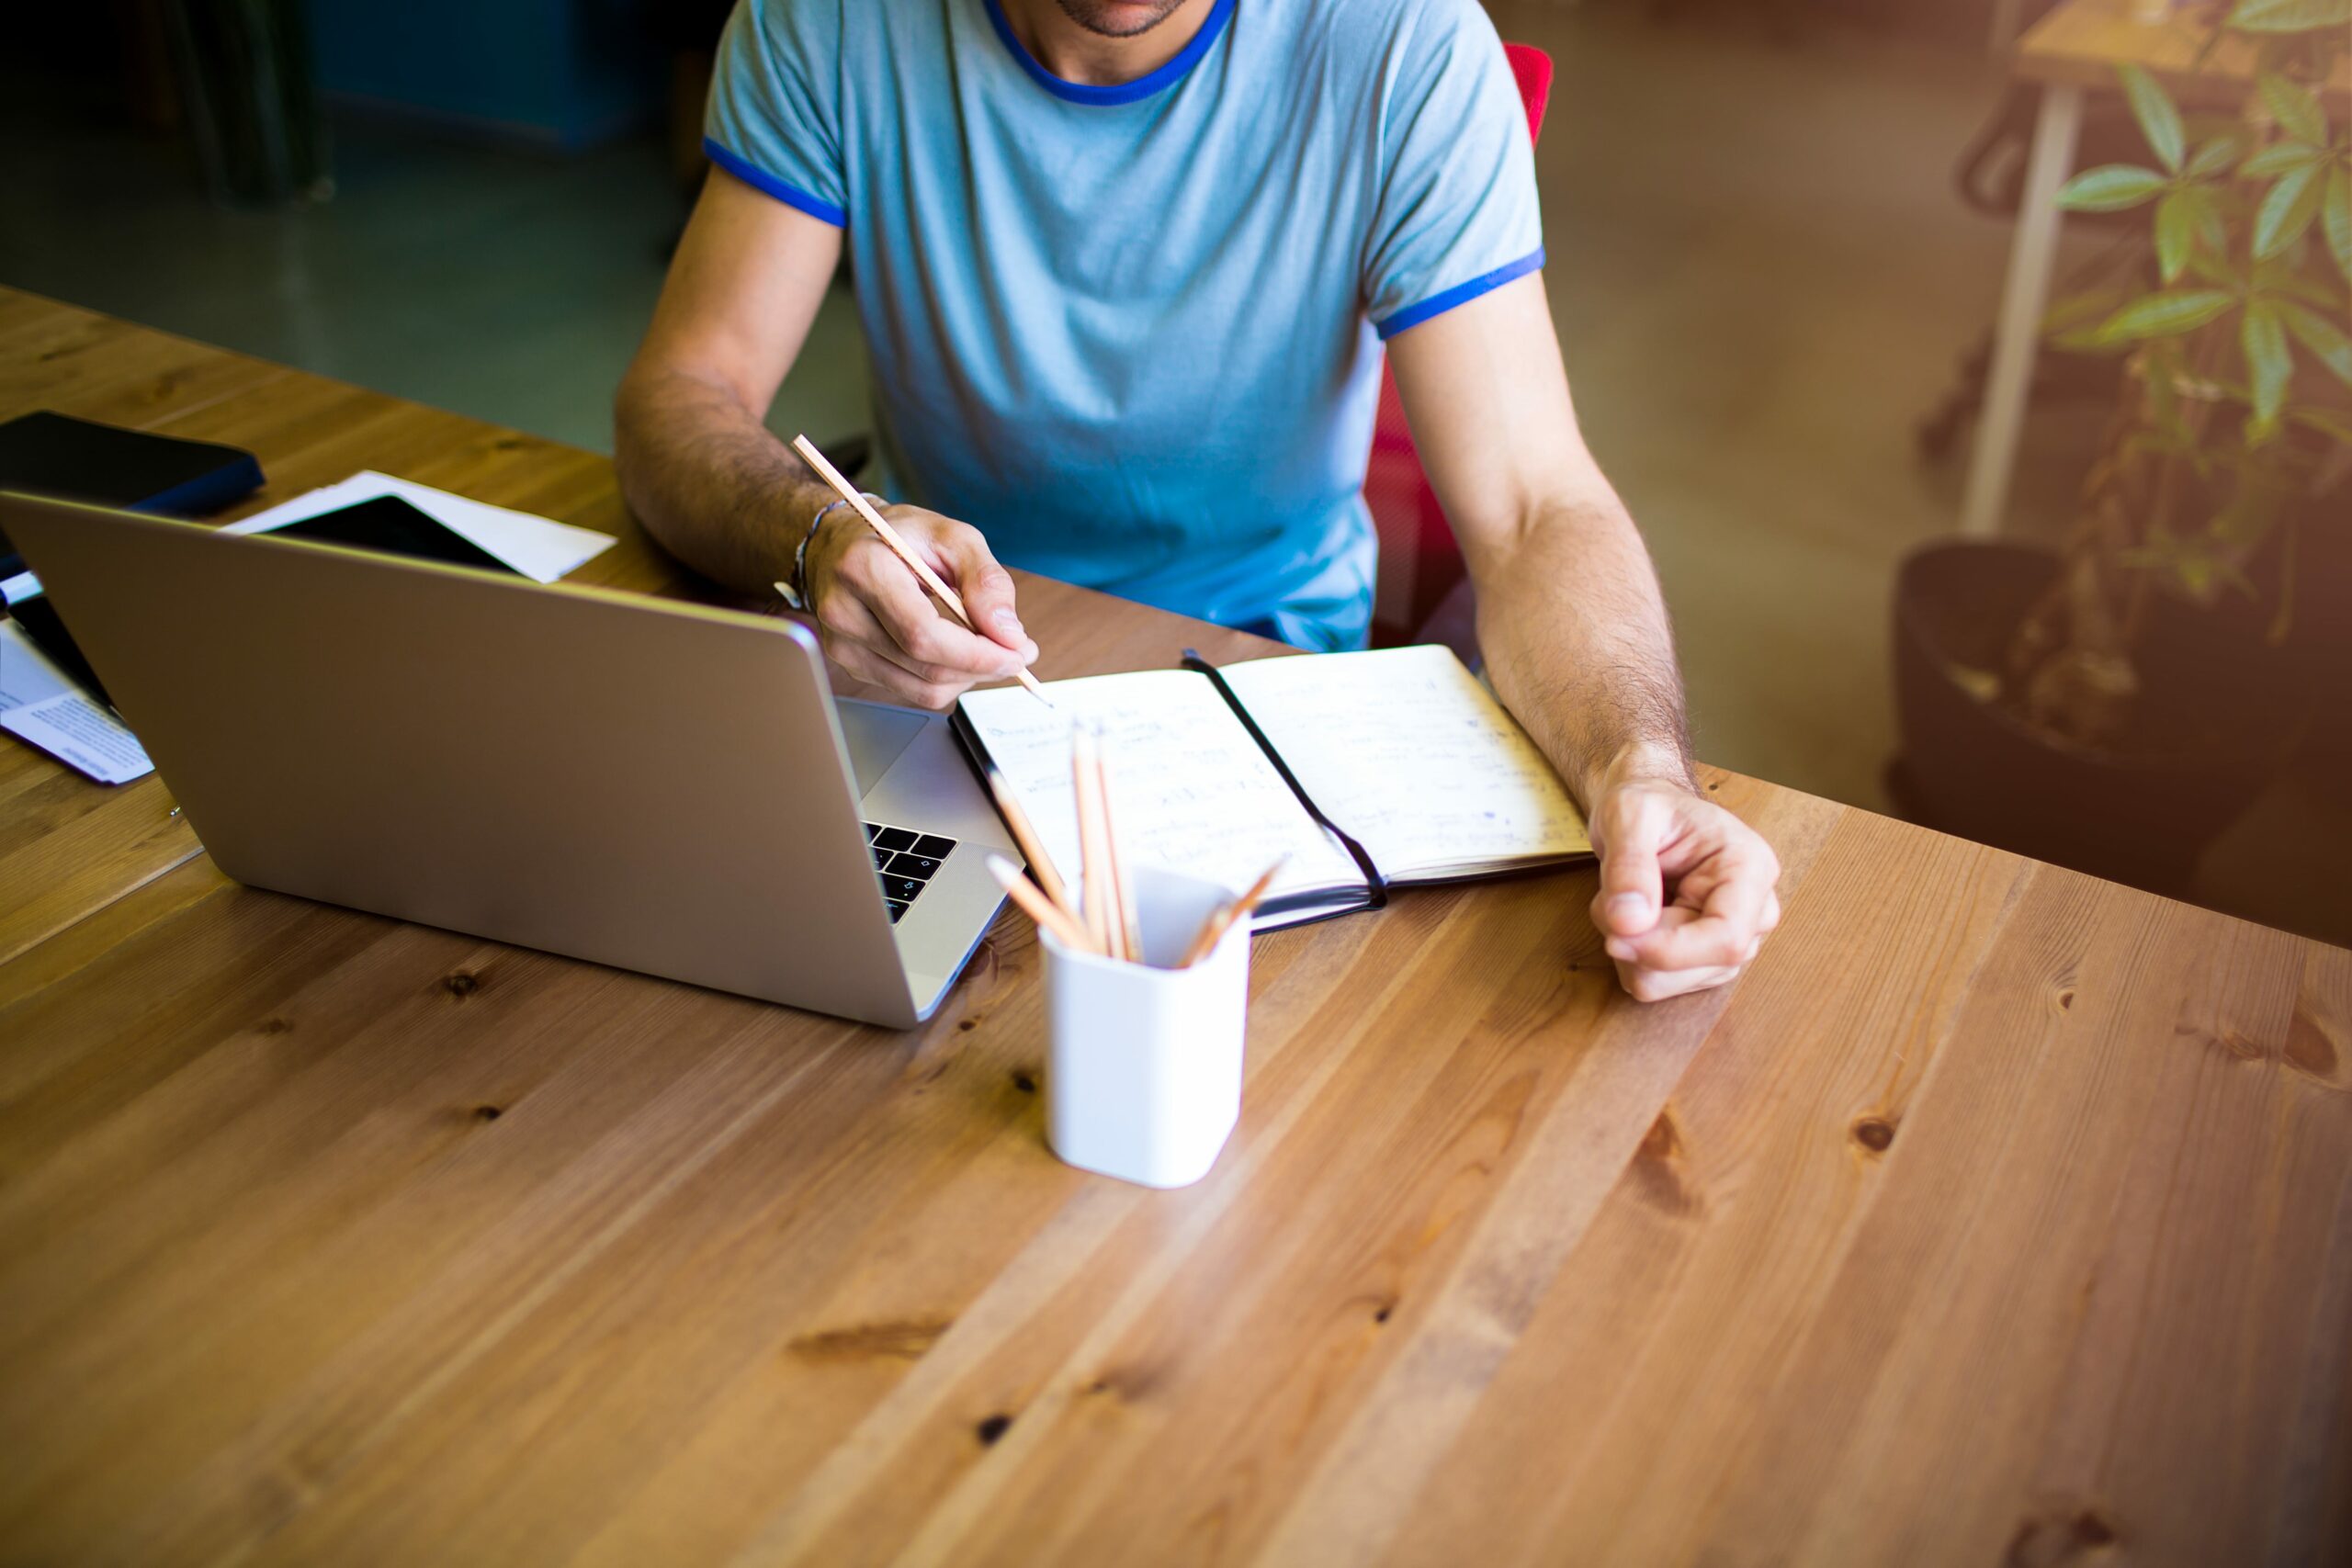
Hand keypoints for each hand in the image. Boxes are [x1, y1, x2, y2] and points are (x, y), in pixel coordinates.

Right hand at [803, 502, 1037, 708]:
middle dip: (983, 666)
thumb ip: (985, 579)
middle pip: (925, 665)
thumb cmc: (899, 535)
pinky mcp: (849, 663)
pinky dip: (946, 679)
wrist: (842, 544)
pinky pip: (912, 690)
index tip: (1018, 652)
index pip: (922, 633)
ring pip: (922, 688)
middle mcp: (843, 611)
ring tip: (987, 649)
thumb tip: (1009, 633)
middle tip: (1018, 653)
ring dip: (968, 676)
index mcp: (863, 569)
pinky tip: (955, 653)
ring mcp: (841, 644)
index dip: (977, 653)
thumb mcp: (951, 536)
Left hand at [1587, 765, 1780, 1002]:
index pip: (1727, 939)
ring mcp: (1731, 942)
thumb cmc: (1646, 804)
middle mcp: (1753, 913)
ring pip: (1667, 983)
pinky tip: (1633, 919)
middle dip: (1637, 940)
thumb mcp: (1630, 814)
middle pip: (1696, 967)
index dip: (1668, 949)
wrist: (1647, 814)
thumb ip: (1629, 865)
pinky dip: (1628, 956)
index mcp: (1750, 869)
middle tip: (1614, 893)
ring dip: (1627, 947)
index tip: (1616, 935)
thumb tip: (1629, 923)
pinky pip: (1654, 983)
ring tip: (1626, 899)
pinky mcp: (1702, 961)